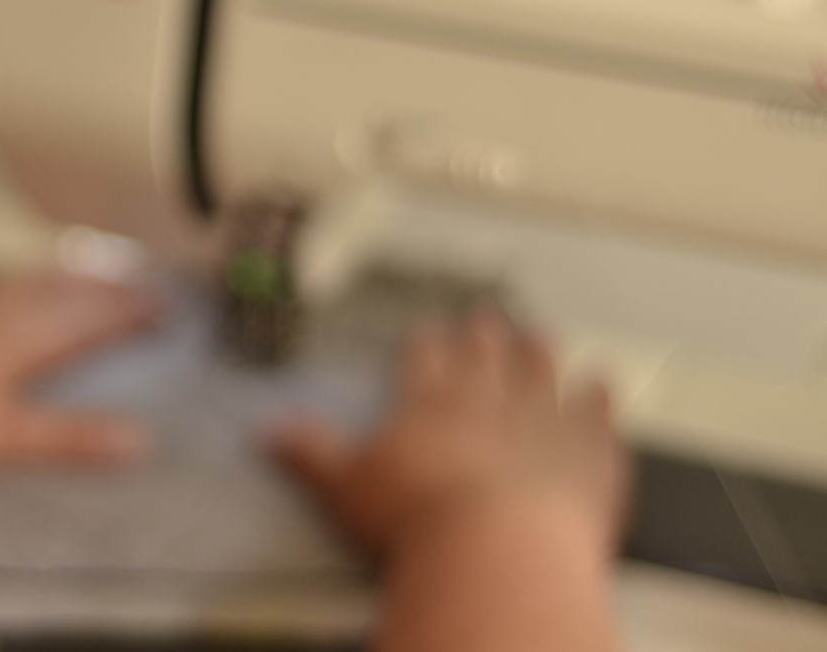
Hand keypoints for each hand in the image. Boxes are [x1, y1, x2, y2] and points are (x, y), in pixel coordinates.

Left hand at [0, 270, 157, 468]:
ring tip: (64, 275)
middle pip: (54, 290)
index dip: (126, 312)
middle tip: (128, 282)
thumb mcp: (0, 437)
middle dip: (95, 288)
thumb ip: (68, 439)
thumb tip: (140, 441)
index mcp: (18, 336)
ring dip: (44, 277)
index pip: (87, 319)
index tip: (162, 305)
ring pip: (8, 278)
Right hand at [267, 311, 627, 562]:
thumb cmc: (414, 519)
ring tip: (540, 331)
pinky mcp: (589, 450)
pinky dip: (599, 396)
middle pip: (484, 355)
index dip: (424, 343)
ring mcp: (543, 419)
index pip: (424, 358)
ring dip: (540, 351)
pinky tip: (602, 381)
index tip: (427, 328)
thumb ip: (311, 453)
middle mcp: (486, 398)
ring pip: (542, 371)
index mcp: (428, 401)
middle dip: (483, 334)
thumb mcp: (346, 487)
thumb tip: (262, 427)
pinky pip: (596, 413)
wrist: (499, 549)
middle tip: (486, 315)